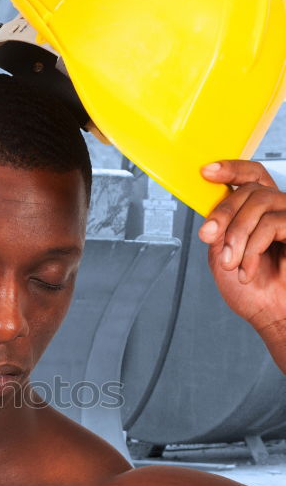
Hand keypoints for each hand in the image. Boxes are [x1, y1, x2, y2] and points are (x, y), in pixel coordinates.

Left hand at [198, 160, 285, 331]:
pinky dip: (252, 249)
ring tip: (232, 264)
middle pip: (250, 188)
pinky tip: (248, 270)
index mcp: (261, 212)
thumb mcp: (224, 256)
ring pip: (259, 203)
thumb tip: (211, 209)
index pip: (251, 177)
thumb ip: (219, 230)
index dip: (231, 169)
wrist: (275, 317)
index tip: (207, 172)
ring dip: (237, 235)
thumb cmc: (255, 292)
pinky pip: (272, 224)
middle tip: (209, 236)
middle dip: (224, 212)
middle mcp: (280, 209)